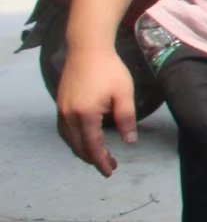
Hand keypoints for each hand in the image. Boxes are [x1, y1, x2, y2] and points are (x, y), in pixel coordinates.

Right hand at [55, 46, 139, 175]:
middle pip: (79, 146)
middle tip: (110, 166)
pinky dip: (75, 140)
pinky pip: (65, 131)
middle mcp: (69, 116)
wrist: (87, 49)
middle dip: (94, 159)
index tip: (110, 171)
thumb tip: (130, 142)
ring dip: (84, 151)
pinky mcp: (60, 105)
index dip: (101, 161)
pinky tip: (86, 141)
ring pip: (70, 140)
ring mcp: (61, 111)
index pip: (92, 146)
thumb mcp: (125, 94)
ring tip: (100, 156)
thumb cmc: (110, 70)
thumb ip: (127, 119)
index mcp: (85, 115)